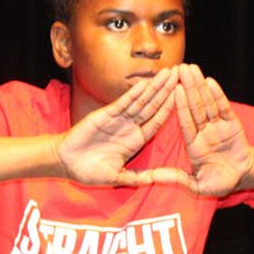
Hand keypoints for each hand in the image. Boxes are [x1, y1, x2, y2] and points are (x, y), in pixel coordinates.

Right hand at [55, 68, 177, 184]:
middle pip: (153, 106)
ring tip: (169, 73)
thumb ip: (141, 177)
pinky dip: (133, 94)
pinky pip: (122, 103)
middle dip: (167, 90)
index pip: (158, 121)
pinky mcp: (104, 115)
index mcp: (136, 140)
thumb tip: (164, 180)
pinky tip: (145, 84)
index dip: (171, 109)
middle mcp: (130, 127)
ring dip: (154, 87)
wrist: (66, 164)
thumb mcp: (120, 177)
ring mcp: (118, 119)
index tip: (186, 97)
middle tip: (182, 74)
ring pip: (141, 101)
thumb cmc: (91, 172)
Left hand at [171, 63, 253, 195]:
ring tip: (192, 68)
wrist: (243, 178)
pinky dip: (218, 95)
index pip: (185, 121)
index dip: (179, 105)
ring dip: (200, 86)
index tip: (173, 89)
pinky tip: (210, 82)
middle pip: (194, 107)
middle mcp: (203, 131)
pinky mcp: (231, 124)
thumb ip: (177, 179)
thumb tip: (152, 177)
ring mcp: (217, 126)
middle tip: (179, 67)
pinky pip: (223, 108)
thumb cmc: (220, 183)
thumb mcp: (197, 186)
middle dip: (188, 87)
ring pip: (207, 103)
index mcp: (193, 144)